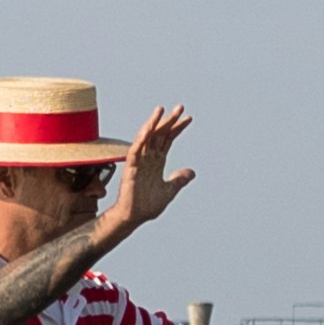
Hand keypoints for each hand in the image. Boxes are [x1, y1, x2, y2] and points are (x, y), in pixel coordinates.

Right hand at [105, 104, 196, 236]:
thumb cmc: (147, 205)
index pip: (168, 140)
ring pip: (146, 137)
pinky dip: (141, 139)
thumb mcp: (169, 191)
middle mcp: (148, 158)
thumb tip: (192, 172)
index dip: (178, 128)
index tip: (189, 118)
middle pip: (159, 134)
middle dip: (170, 120)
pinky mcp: (131, 168)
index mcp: (157, 162)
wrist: (134, 217)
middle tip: (180, 107)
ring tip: (161, 109)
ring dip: (154, 123)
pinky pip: (135, 150)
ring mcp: (139, 161)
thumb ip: (179, 180)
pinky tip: (148, 128)